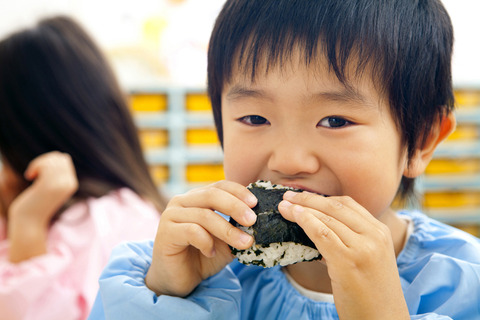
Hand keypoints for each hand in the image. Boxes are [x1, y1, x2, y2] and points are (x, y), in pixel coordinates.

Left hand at [8, 151, 77, 261]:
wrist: (29, 221)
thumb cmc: (36, 203)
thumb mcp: (50, 187)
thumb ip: (57, 174)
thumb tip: (62, 155)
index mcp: (71, 184)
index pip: (65, 159)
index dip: (50, 160)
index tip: (39, 171)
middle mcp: (69, 184)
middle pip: (59, 157)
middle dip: (45, 159)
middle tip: (34, 172)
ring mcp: (60, 185)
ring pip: (52, 159)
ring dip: (39, 163)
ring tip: (32, 174)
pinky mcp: (49, 186)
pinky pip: (45, 165)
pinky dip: (35, 166)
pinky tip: (29, 176)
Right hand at [145, 180, 256, 296]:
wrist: (178, 280)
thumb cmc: (203, 256)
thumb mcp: (226, 240)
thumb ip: (238, 228)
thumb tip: (261, 221)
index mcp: (197, 198)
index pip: (219, 186)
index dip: (238, 191)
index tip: (255, 203)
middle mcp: (182, 201)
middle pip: (212, 195)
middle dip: (235, 207)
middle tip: (252, 220)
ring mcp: (171, 215)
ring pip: (204, 216)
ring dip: (228, 230)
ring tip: (244, 243)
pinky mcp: (165, 232)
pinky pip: (192, 231)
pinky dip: (206, 242)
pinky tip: (210, 252)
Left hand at [279, 192, 408, 319]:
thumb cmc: (370, 294)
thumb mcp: (366, 259)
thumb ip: (348, 241)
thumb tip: (315, 228)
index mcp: (380, 232)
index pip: (348, 204)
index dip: (321, 197)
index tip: (303, 196)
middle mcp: (374, 235)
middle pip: (336, 206)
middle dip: (308, 198)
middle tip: (288, 195)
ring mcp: (363, 247)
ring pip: (327, 217)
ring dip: (302, 208)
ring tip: (284, 206)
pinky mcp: (348, 261)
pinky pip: (322, 234)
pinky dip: (306, 221)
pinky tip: (294, 217)